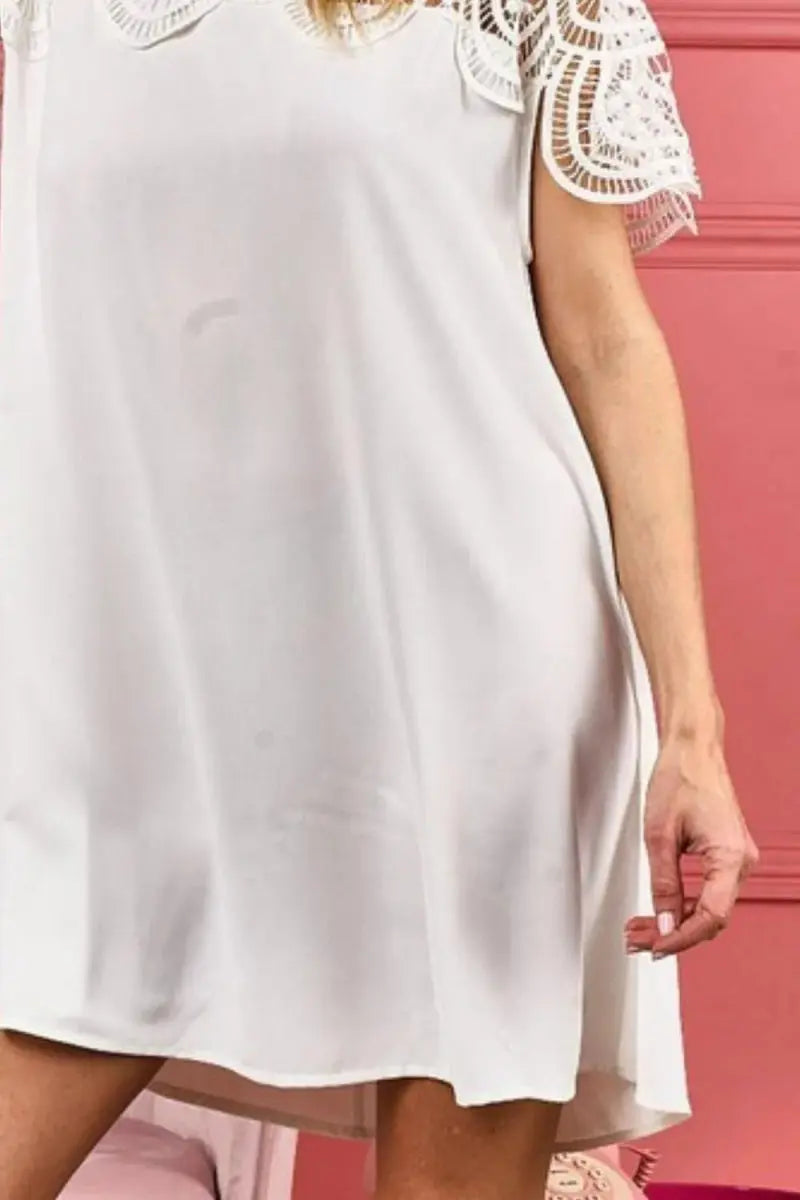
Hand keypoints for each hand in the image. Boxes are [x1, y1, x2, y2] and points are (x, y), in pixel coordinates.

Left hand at [624, 729, 758, 958]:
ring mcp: (737, 859)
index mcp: (730, 857)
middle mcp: (741, 862)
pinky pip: (710, 892)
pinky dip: (685, 904)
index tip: (654, 947)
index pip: (711, 917)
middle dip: (673, 934)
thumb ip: (663, 883)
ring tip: (641, 929)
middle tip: (636, 940)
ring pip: (709, 908)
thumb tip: (665, 923)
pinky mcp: (727, 855)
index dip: (682, 938)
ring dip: (677, 922)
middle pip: (711, 918)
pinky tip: (661, 912)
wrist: (693, 749)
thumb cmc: (679, 778)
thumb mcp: (659, 835)